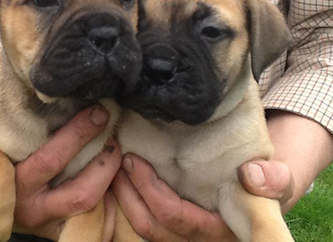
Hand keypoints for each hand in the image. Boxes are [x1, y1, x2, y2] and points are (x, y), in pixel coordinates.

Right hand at [13, 105, 121, 239]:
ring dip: (110, 177)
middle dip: (102, 158)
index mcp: (9, 189)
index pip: (48, 163)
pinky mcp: (60, 227)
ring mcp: (48, 222)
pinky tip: (116, 170)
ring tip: (115, 145)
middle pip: (79, 190)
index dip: (76, 137)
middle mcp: (31, 209)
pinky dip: (111, 200)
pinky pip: (95, 223)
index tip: (95, 111)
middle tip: (111, 125)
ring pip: (90, 207)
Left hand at [112, 155, 293, 240]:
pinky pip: (138, 224)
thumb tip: (251, 175)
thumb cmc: (260, 184)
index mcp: (220, 230)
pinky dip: (124, 202)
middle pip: (154, 223)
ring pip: (141, 227)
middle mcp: (197, 240)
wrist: (253, 193)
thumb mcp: (275, 178)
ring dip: (123, 196)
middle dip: (133, 189)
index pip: (180, 219)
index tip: (138, 167)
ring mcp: (179, 238)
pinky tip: (116, 180)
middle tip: (123, 156)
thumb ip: (272, 178)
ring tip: (115, 166)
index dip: (153, 194)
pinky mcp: (167, 231)